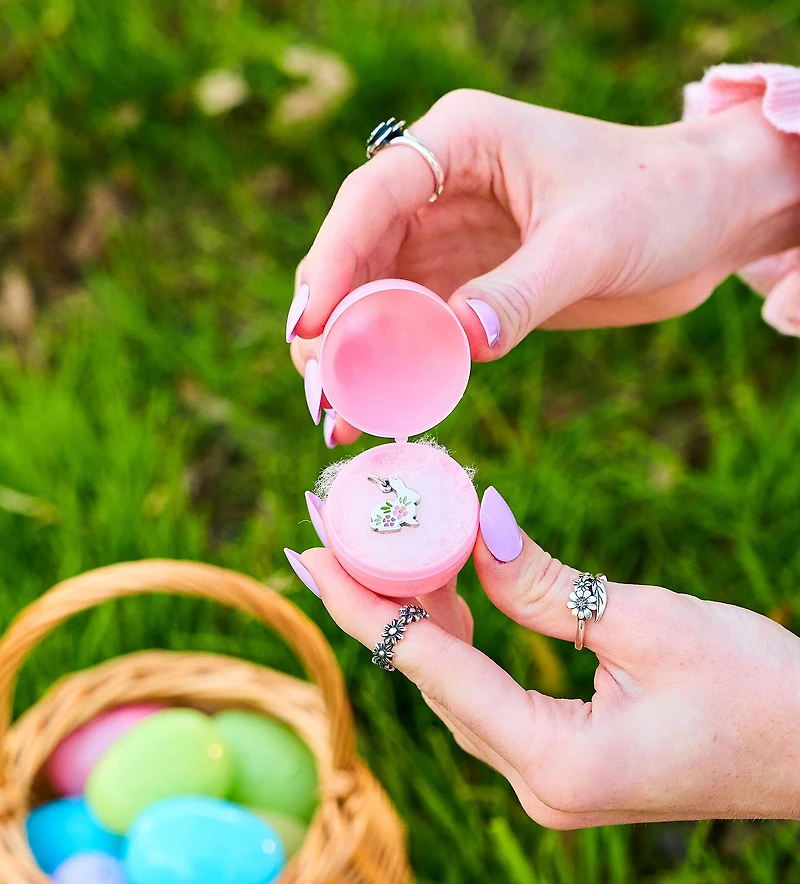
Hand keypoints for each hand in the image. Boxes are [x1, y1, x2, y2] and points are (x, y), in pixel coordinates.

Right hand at [288, 90, 799, 441]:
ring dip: (353, 356)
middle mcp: (441, 188)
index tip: (310, 328)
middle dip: (331, 322)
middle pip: (357, 254)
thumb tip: (457, 343)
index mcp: (461, 142)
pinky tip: (378, 409)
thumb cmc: (660, 200)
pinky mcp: (468, 286)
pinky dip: (394, 369)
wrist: (707, 220)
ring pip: (376, 298)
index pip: (372, 198)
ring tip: (336, 414)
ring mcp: (449, 239)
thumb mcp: (591, 241)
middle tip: (317, 388)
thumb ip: (521, 292)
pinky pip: (414, 329)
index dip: (333, 263)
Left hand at [288, 488, 799, 827]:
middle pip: (428, 680)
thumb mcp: (649, 621)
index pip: (429, 668)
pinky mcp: (563, 762)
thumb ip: (545, 583)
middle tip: (334, 530)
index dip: (363, 602)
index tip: (308, 549)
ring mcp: (547, 781)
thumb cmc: (759, 689)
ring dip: (418, 616)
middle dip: (378, 601)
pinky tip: (444, 590)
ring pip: (454, 688)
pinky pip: (488, 695)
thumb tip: (480, 524)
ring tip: (380, 546)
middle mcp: (537, 785)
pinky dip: (461, 641)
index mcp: (554, 762)